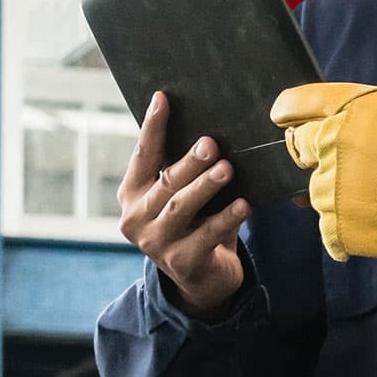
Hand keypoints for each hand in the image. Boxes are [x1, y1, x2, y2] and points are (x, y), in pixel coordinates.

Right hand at [117, 92, 248, 317]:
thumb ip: (184, 169)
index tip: (162, 98)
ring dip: (206, 187)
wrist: (202, 278)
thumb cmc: (194, 222)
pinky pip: (207, 235)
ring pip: (182, 208)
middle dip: (189, 162)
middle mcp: (136, 218)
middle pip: (166, 183)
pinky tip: (244, 205)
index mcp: (132, 194)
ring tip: (227, 168)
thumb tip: (211, 128)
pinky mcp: (181, 263)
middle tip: (211, 143)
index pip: (143, 155)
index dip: (153, 127)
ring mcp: (156, 243)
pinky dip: (227, 218)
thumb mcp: (181, 194)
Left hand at [271, 82, 376, 286]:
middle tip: (352, 164)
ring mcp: (329, 190)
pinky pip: (329, 232)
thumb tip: (328, 115)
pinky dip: (346, 231)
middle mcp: (327, 146)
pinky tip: (373, 222)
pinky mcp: (338, 227)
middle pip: (301, 151)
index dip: (289, 113)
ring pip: (317, 193)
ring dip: (337, 194)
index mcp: (342, 110)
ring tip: (375, 196)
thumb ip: (356, 109)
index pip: (295, 106)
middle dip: (317, 156)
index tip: (286, 118)